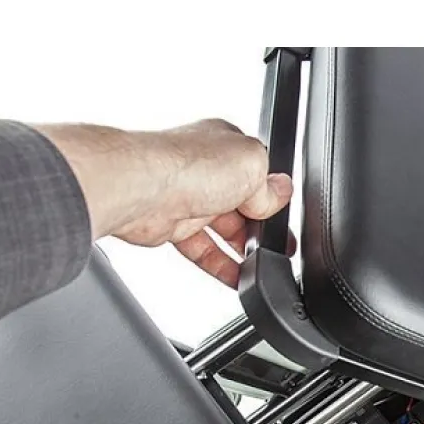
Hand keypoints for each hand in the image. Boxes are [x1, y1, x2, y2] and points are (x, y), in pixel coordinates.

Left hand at [36, 119, 292, 287]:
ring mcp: (187, 198)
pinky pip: (202, 250)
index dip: (271, 198)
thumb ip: (270, 184)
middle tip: (275, 248)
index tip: (281, 219)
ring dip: (242, 250)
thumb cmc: (187, 164)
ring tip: (259, 265)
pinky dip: (220, 265)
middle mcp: (204, 170)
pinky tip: (236, 277)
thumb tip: (280, 193)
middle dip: (259, 228)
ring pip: (222, 231)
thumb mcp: (252, 164)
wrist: (142, 188)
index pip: (257, 176)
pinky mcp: (171, 225)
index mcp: (225, 146)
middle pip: (241, 206)